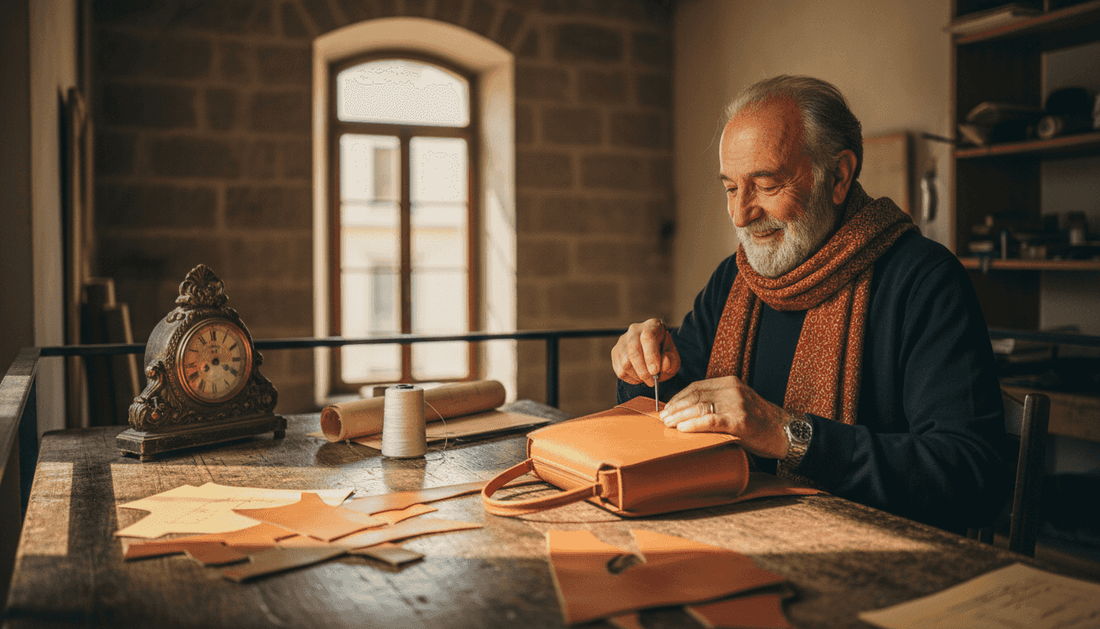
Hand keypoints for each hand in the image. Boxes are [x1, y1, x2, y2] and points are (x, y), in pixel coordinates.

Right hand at [611, 318, 680, 386]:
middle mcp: (635, 330)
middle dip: (643, 370)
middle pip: (633, 350)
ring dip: (637, 376)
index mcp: (652, 326)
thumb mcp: (673, 357)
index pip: (648, 338)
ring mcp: (622, 341)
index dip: (651, 355)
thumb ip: (671, 360)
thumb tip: (664, 362)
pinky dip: (630, 379)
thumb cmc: (664, 353)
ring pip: (625, 363)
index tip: (655, 371)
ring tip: (647, 378)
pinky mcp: (615, 352)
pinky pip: (620, 371)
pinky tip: (639, 377)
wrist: (653, 352)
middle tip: (652, 381)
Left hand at [659, 376, 789, 459]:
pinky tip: (683, 429)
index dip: (678, 398)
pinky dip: (694, 425)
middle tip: (663, 418)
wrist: (784, 432)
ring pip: (700, 407)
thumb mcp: (737, 403)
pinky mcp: (739, 421)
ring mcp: (737, 405)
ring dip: (680, 416)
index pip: (696, 387)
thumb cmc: (757, 421)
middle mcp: (733, 390)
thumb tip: (686, 410)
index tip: (667, 408)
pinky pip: (711, 421)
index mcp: (730, 383)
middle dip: (676, 408)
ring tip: (669, 424)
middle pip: (695, 396)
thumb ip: (717, 402)